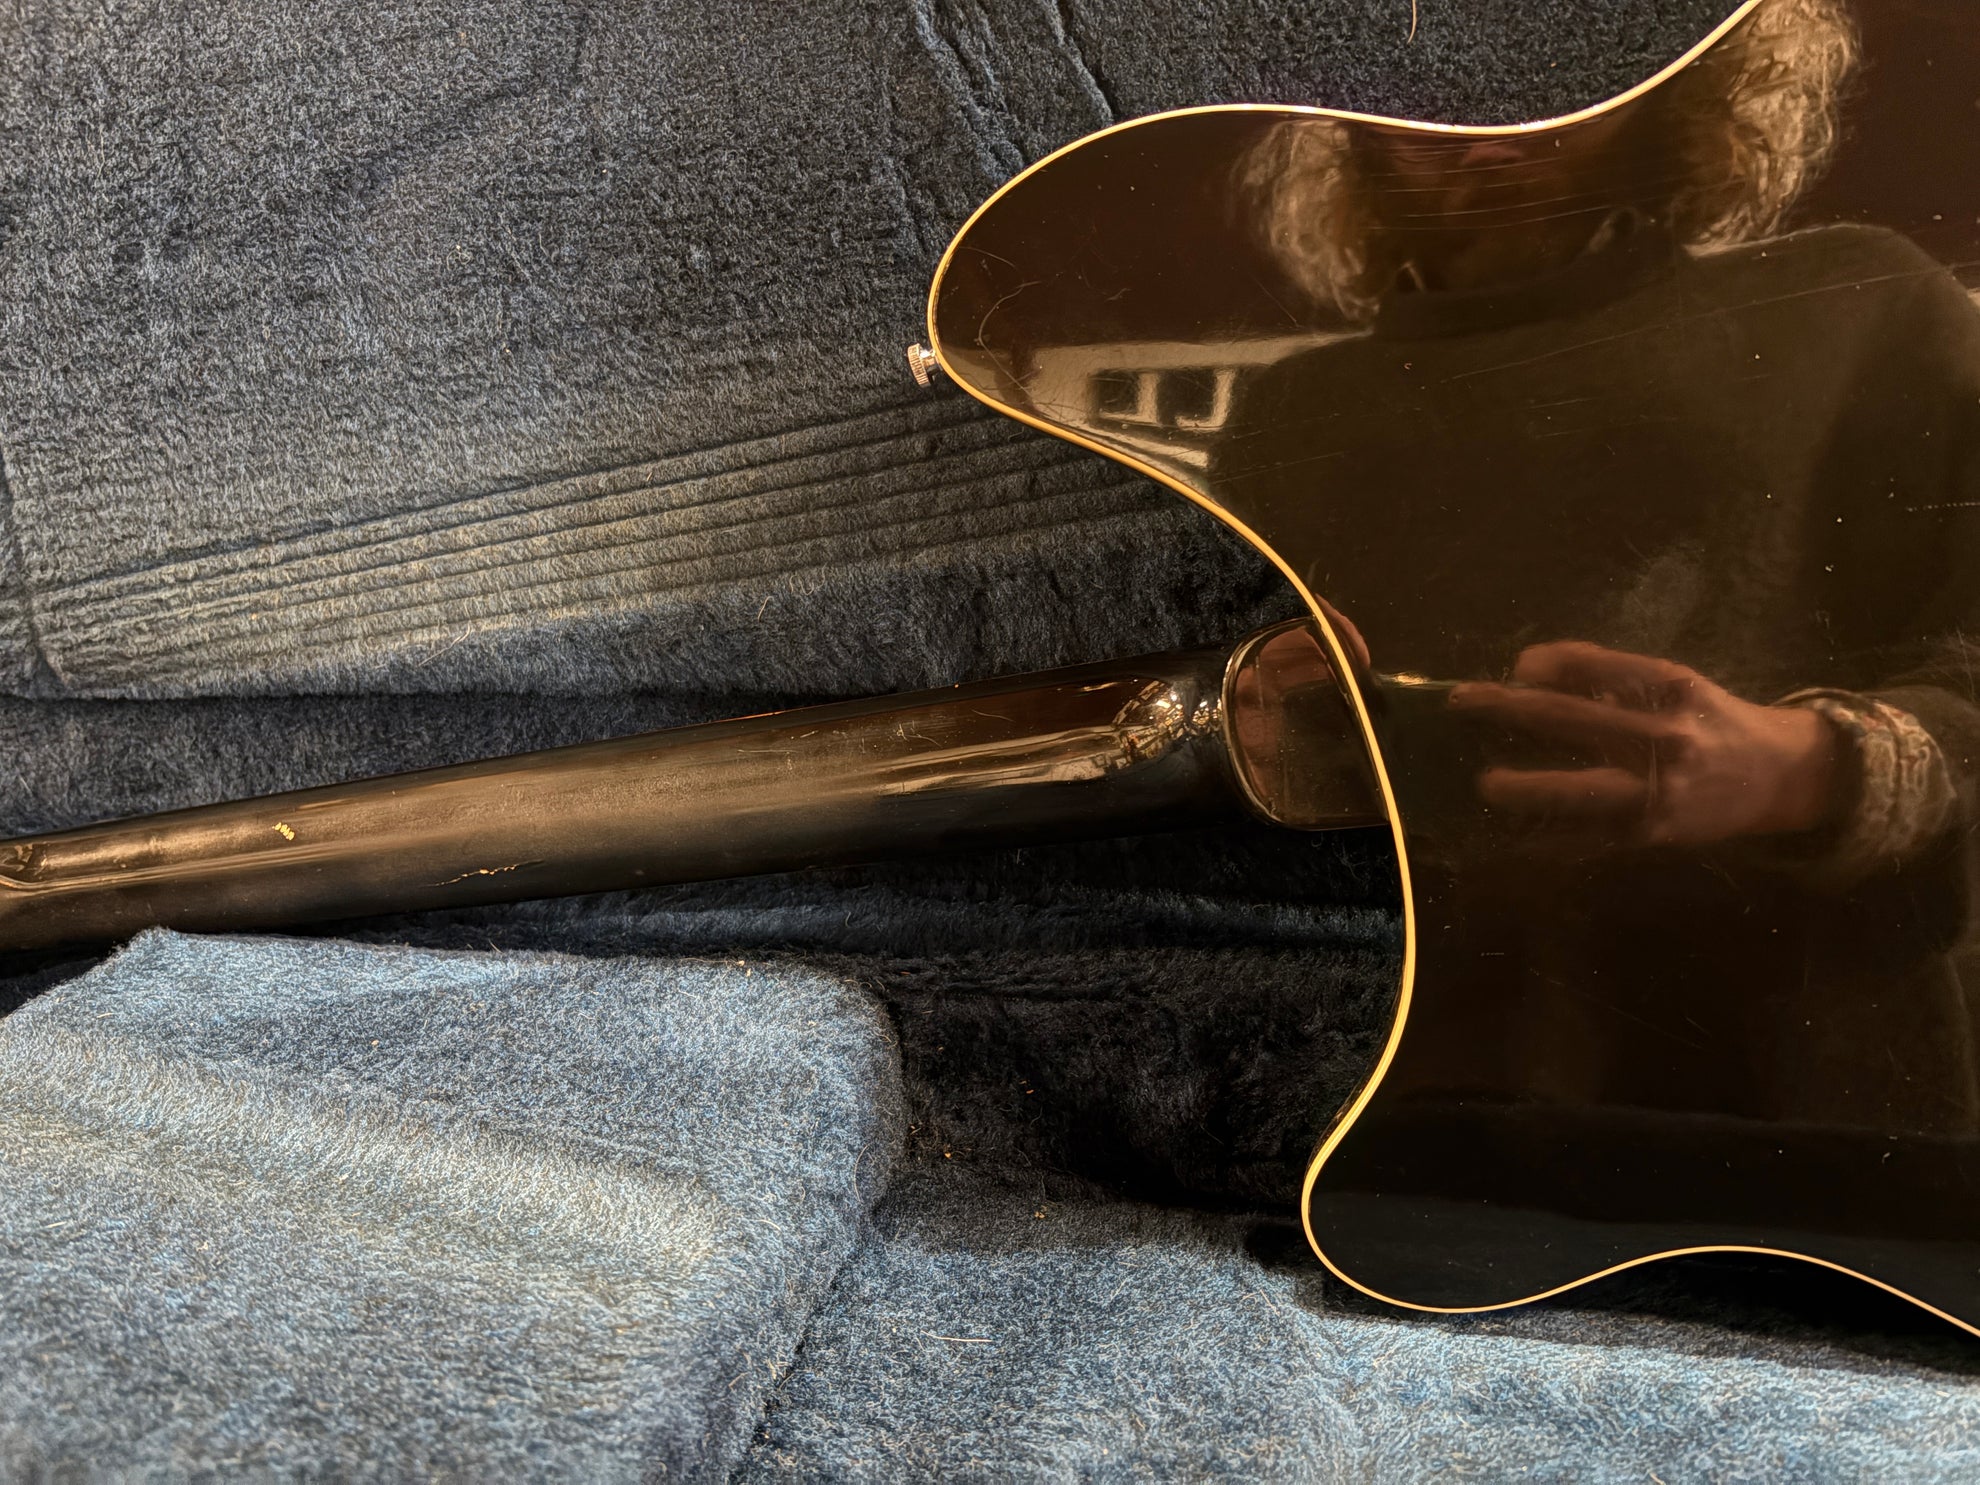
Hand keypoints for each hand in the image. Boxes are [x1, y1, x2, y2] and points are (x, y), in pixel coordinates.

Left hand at [1447, 641, 1844, 846]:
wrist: (1780, 777)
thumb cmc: (1710, 721)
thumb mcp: (1673, 685)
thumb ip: (1609, 676)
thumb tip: (1527, 670)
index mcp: (1670, 689)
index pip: (1594, 666)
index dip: (1546, 664)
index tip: (1513, 669)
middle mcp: (1664, 738)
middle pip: (1572, 720)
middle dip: (1508, 709)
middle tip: (1461, 704)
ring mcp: (1657, 791)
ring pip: (1578, 790)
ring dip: (1525, 787)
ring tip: (1486, 784)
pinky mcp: (1650, 834)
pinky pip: (1587, 839)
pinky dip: (1546, 839)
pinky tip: (1510, 836)